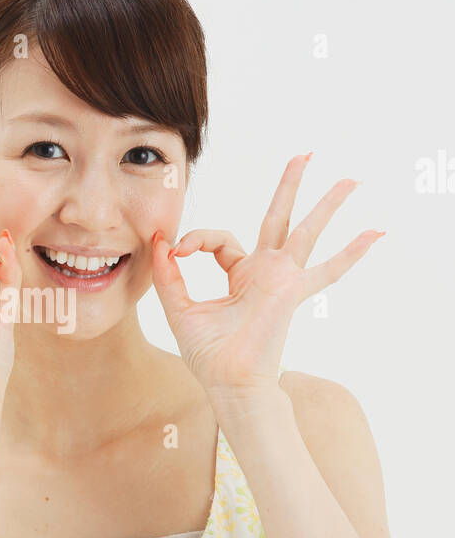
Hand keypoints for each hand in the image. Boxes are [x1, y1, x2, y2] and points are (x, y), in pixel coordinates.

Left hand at [151, 154, 384, 399]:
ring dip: (328, 204)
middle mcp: (266, 272)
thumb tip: (161, 243)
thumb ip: (170, 276)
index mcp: (240, 275)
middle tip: (305, 154)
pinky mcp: (292, 291)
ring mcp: (283, 279)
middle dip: (290, 186)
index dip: (197, 239)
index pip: (222, 241)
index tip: (176, 250)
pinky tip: (375, 234)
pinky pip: (328, 270)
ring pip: (307, 232)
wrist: (228, 383)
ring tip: (351, 179)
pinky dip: (352, 253)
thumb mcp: (180, 309)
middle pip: (278, 218)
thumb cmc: (209, 355)